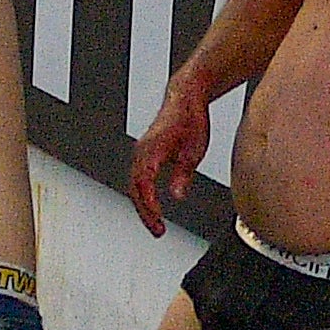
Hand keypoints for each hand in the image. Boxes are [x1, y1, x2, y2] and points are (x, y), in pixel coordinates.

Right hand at [127, 81, 213, 234]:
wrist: (185, 98)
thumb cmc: (191, 120)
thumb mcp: (194, 150)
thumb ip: (183, 174)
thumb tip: (177, 196)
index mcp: (151, 150)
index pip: (143, 184)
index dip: (149, 205)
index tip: (158, 221)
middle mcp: (141, 152)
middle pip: (135, 189)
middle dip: (145, 212)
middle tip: (158, 231)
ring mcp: (140, 153)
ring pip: (135, 186)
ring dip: (143, 207)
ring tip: (156, 226)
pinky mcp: (144, 154)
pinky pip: (138, 179)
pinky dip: (143, 196)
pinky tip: (154, 208)